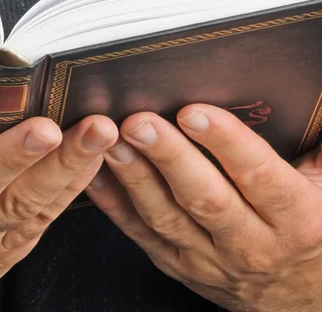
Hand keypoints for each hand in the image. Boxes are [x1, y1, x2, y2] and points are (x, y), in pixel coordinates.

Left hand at [86, 104, 321, 311]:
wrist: (301, 303)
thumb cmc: (311, 236)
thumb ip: (319, 154)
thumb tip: (313, 101)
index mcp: (296, 219)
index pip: (258, 175)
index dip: (226, 142)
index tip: (194, 112)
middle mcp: (250, 243)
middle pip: (204, 197)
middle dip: (168, 157)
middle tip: (139, 123)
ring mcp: (209, 259)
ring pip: (165, 217)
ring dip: (134, 178)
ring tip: (111, 142)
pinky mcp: (177, 265)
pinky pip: (140, 233)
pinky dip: (113, 204)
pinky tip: (93, 175)